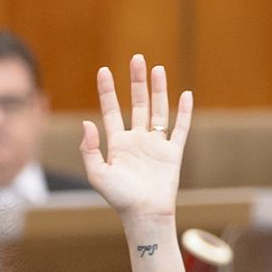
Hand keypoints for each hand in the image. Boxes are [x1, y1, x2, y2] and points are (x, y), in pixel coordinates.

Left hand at [80, 54, 191, 218]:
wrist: (144, 213)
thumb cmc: (119, 198)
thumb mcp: (97, 174)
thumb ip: (90, 149)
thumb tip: (87, 123)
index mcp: (117, 143)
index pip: (111, 110)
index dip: (107, 91)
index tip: (104, 71)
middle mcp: (137, 140)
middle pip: (138, 103)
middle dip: (136, 81)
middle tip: (137, 58)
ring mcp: (156, 144)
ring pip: (158, 110)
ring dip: (158, 89)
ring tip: (157, 69)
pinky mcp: (173, 152)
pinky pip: (180, 128)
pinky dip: (184, 112)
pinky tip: (185, 95)